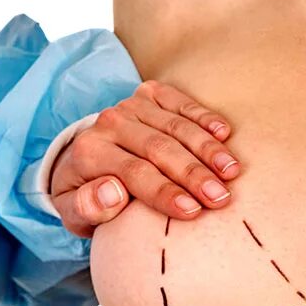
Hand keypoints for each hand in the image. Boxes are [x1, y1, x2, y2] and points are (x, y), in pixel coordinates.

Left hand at [50, 80, 240, 236]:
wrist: (83, 162)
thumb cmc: (88, 197)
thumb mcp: (74, 212)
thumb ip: (85, 207)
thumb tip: (113, 192)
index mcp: (89, 152)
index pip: (133, 172)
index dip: (164, 192)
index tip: (193, 211)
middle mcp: (109, 123)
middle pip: (158, 148)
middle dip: (193, 174)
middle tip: (221, 197)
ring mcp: (131, 105)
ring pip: (175, 126)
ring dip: (207, 149)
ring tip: (232, 172)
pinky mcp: (150, 94)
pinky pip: (180, 102)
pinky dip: (203, 116)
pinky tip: (224, 133)